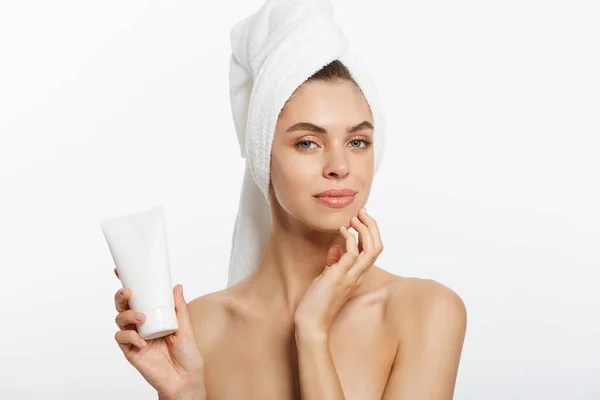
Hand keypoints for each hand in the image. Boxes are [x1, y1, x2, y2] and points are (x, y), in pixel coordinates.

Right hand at [113, 269, 205, 399]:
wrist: (185, 378)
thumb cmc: (187, 354)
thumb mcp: (185, 326)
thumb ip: (178, 307)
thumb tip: (176, 286)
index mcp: (154, 316)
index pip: (139, 297)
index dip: (129, 284)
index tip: (121, 271)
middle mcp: (142, 325)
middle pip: (124, 306)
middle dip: (121, 296)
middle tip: (129, 292)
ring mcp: (135, 337)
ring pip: (120, 320)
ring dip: (128, 315)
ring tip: (141, 319)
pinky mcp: (131, 351)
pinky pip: (122, 339)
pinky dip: (130, 337)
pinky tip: (142, 341)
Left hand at [293, 208, 383, 335]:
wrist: (311, 322)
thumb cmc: (316, 303)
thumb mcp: (327, 278)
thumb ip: (333, 263)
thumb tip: (336, 247)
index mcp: (357, 275)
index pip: (372, 250)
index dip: (370, 232)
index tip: (360, 218)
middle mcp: (358, 275)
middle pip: (378, 247)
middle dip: (372, 226)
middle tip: (362, 212)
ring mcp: (351, 276)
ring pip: (371, 249)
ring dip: (365, 229)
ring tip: (354, 218)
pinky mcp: (340, 277)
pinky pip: (353, 253)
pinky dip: (349, 238)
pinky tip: (341, 230)